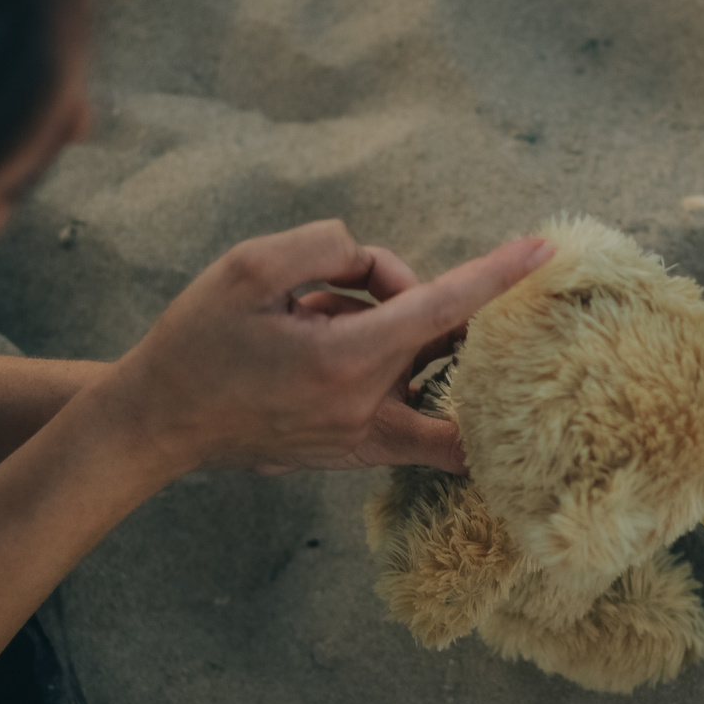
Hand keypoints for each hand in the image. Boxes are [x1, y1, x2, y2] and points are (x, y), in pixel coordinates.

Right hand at [107, 220, 550, 475]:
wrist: (160, 421)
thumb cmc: (198, 341)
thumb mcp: (250, 267)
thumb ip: (327, 247)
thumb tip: (377, 267)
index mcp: (343, 361)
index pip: (443, 307)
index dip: (496, 274)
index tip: (543, 250)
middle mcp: (366, 410)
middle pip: (446, 345)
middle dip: (428, 302)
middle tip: (344, 292)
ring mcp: (365, 442)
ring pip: (429, 381)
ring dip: (397, 336)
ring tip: (313, 322)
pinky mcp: (358, 456)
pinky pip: (413, 416)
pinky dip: (396, 373)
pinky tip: (325, 343)